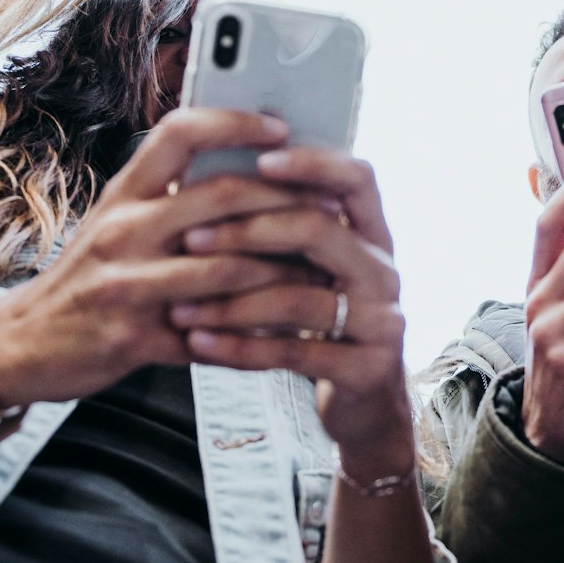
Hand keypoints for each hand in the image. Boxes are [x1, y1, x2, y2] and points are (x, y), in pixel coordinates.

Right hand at [0, 110, 311, 406]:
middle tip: (331, 207)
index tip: (280, 126)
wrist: (18, 346)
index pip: (178, 132)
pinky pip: (211, 336)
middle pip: (219, 196)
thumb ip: (167, 196)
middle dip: (285, 200)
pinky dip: (255, 336)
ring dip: (283, 270)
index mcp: (122, 193)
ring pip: (226, 268)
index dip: (234, 122)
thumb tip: (245, 168)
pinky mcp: (133, 340)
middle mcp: (122, 230)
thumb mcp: (115, 223)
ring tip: (323, 271)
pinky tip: (287, 335)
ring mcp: (126, 285)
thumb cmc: (84, 279)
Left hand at [169, 149, 419, 475]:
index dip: (312, 162)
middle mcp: (384, 271)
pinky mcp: (366, 368)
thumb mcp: (316, 270)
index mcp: (373, 234)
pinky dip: (240, 347)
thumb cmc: (323, 322)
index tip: (259, 160)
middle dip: (248, 230)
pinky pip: (293, 351)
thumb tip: (213, 177)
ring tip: (179, 305)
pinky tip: (199, 343)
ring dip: (231, 301)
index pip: (356, 178)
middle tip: (190, 238)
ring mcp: (382, 321)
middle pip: (321, 229)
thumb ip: (287, 230)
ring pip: (299, 298)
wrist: (366, 402)